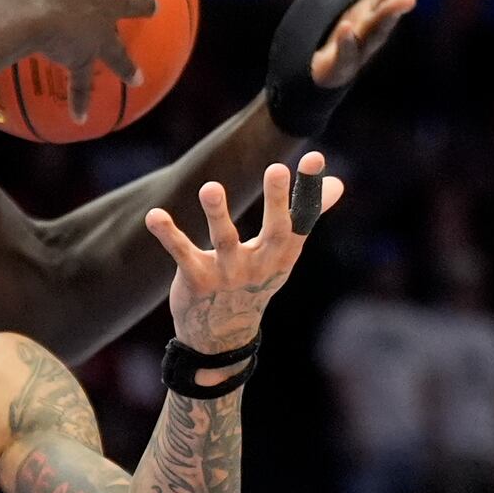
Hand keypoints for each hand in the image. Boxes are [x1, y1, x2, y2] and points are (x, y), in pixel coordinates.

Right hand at [1, 0, 155, 121]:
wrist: (33, 6)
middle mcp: (106, 3)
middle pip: (135, 2)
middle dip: (144, 5)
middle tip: (153, 7)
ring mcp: (98, 33)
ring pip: (117, 52)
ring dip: (126, 65)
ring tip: (136, 78)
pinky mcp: (83, 57)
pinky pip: (81, 83)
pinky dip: (81, 100)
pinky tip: (83, 118)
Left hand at [144, 152, 344, 352]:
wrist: (223, 334)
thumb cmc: (256, 279)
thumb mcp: (283, 251)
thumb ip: (307, 213)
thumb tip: (339, 183)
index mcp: (283, 252)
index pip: (301, 218)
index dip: (309, 191)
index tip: (314, 158)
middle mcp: (260, 263)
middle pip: (274, 230)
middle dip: (276, 200)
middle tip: (277, 168)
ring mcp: (229, 272)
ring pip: (224, 240)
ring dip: (217, 213)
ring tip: (210, 187)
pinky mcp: (197, 279)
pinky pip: (182, 253)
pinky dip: (168, 234)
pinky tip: (154, 215)